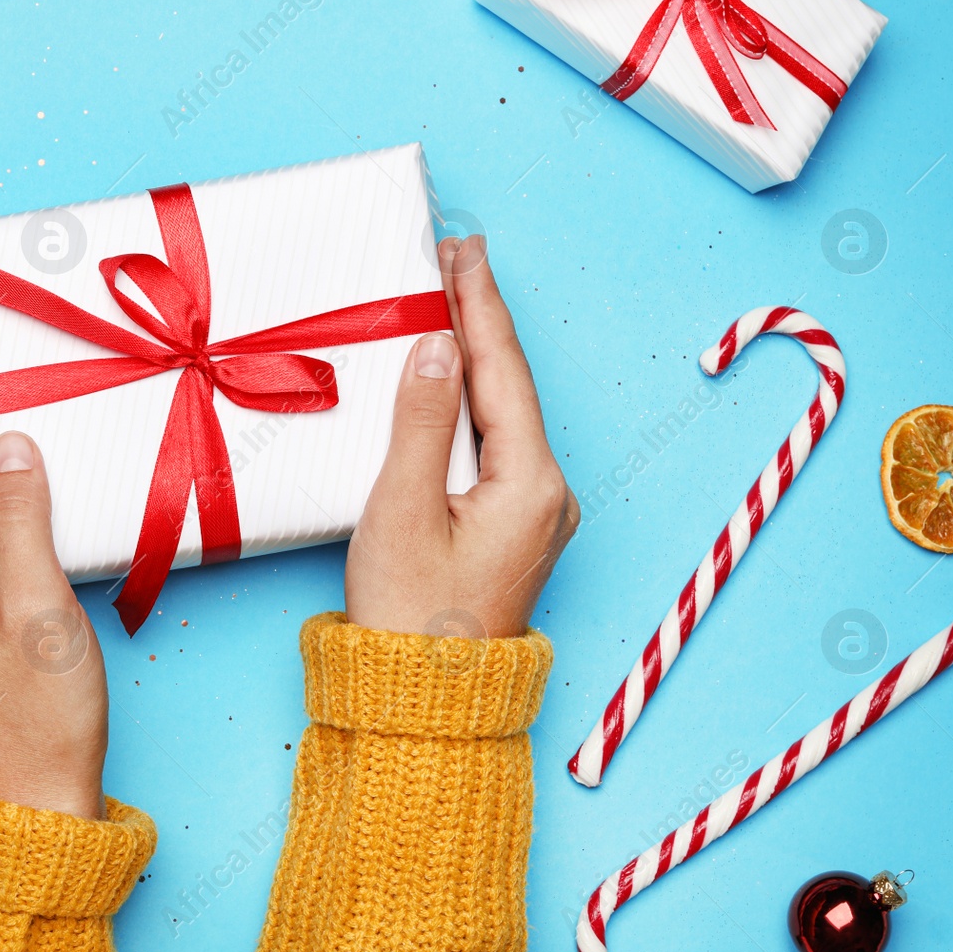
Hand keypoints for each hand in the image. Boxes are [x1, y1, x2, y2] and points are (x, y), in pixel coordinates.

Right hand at [346, 236, 577, 639]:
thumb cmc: (408, 616)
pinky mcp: (514, 527)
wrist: (421, 701)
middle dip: (480, 320)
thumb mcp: (403, 511)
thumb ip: (422, 423)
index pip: (502, 371)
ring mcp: (537, 512)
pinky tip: (451, 377)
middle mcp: (548, 493)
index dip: (478, 305)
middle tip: (456, 255)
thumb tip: (436, 350)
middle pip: (510, 386)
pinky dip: (472, 402)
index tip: (463, 249)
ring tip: (450, 298)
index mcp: (530, 484)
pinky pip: (497, 444)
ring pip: (504, 414)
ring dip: (475, 357)